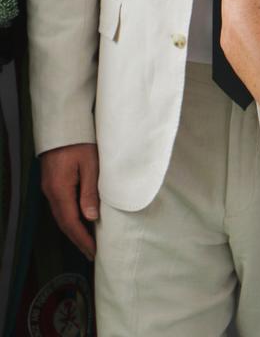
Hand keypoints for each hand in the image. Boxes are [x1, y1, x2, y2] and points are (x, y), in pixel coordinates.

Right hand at [40, 143, 98, 259]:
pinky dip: (71, 217)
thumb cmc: (80, 141)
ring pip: (61, 215)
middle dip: (77, 238)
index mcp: (60, 189)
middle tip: (91, 252)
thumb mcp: (90, 164)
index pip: (70, 222)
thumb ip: (90, 190)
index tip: (93, 251)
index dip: (82, 239)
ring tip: (88, 240)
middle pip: (63, 222)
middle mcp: (51, 191)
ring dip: (74, 229)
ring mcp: (49, 187)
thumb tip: (91, 217)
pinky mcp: (52, 182)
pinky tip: (81, 219)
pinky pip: (61, 205)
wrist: (63, 124)